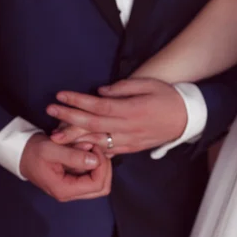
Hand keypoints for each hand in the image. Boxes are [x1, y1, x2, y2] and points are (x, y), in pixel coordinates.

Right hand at [20, 134, 111, 201]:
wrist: (21, 152)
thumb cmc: (33, 151)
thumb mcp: (51, 149)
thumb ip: (73, 156)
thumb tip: (95, 161)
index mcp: (64, 189)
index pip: (97, 184)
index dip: (102, 166)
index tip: (94, 147)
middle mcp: (70, 193)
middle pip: (102, 187)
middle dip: (104, 167)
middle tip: (96, 149)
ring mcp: (73, 189)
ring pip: (100, 182)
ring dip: (100, 165)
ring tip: (90, 148)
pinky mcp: (74, 182)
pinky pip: (93, 177)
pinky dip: (94, 164)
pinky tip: (87, 150)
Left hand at [46, 78, 187, 154]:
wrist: (187, 119)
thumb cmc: (168, 98)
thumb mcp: (149, 84)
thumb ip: (124, 87)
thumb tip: (101, 91)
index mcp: (132, 110)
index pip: (99, 106)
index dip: (78, 101)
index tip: (60, 95)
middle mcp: (128, 128)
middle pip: (93, 124)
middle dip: (69, 118)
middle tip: (49, 112)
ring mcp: (130, 140)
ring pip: (97, 141)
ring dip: (75, 137)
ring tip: (55, 134)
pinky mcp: (132, 148)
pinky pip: (108, 151)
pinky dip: (91, 149)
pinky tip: (77, 147)